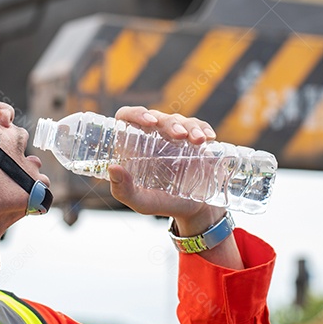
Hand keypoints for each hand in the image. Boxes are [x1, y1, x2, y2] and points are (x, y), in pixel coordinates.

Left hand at [107, 106, 225, 230]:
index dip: (136, 114)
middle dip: (171, 123)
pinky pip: (199, 126)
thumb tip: (113, 168)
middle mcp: (153, 136)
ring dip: (190, 126)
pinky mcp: (194, 139)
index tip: (149, 122)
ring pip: (180, 120)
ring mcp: (175, 136)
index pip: (128, 117)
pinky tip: (209, 137)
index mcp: (134, 145)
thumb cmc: (161, 203)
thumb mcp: (141, 201)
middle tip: (180, 136)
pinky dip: (204, 128)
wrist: (192, 210)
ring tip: (198, 141)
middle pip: (158, 117)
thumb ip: (123, 190)